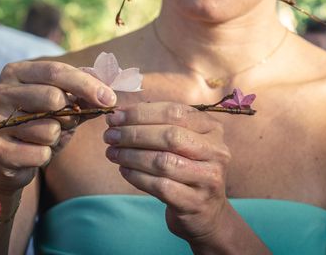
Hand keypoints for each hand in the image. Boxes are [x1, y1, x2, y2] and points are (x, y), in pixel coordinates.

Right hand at [0, 60, 116, 194]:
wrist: (8, 159)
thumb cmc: (39, 123)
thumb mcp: (61, 103)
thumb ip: (83, 92)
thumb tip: (110, 84)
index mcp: (15, 72)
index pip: (56, 71)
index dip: (87, 84)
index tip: (110, 99)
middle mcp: (0, 92)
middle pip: (53, 97)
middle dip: (71, 114)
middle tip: (69, 122)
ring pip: (49, 130)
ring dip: (56, 138)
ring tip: (44, 138)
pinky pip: (40, 154)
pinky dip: (45, 156)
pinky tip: (33, 153)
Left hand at [104, 102, 230, 243]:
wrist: (207, 213)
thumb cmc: (187, 169)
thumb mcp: (183, 141)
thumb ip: (159, 124)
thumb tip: (121, 113)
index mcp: (212, 128)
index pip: (174, 112)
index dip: (141, 113)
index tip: (115, 116)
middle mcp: (216, 151)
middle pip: (170, 136)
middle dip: (134, 134)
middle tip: (109, 135)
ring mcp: (208, 178)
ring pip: (163, 162)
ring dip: (131, 155)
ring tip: (112, 152)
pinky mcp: (196, 202)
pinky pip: (160, 186)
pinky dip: (137, 176)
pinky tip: (124, 170)